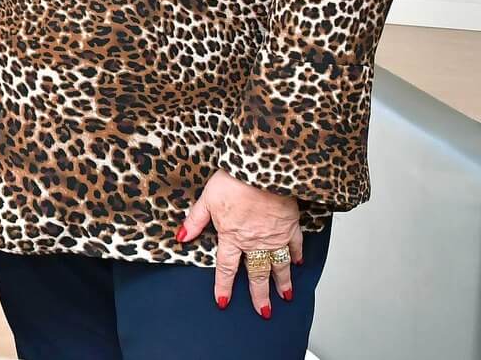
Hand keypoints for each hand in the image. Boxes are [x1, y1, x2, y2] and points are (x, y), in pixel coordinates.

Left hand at [179, 170, 303, 318]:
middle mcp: (255, 242)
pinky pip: (295, 245)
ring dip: (282, 282)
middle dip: (259, 294)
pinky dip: (297, 255)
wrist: (263, 169)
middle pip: (257, 273)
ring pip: (279, 265)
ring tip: (285, 297)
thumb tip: (182, 237)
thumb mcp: (207, 199)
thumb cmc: (234, 181)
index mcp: (233, 236)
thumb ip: (195, 220)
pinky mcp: (290, 226)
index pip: (226, 267)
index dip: (224, 286)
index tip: (223, 302)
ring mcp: (275, 236)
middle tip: (263, 311)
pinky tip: (298, 264)